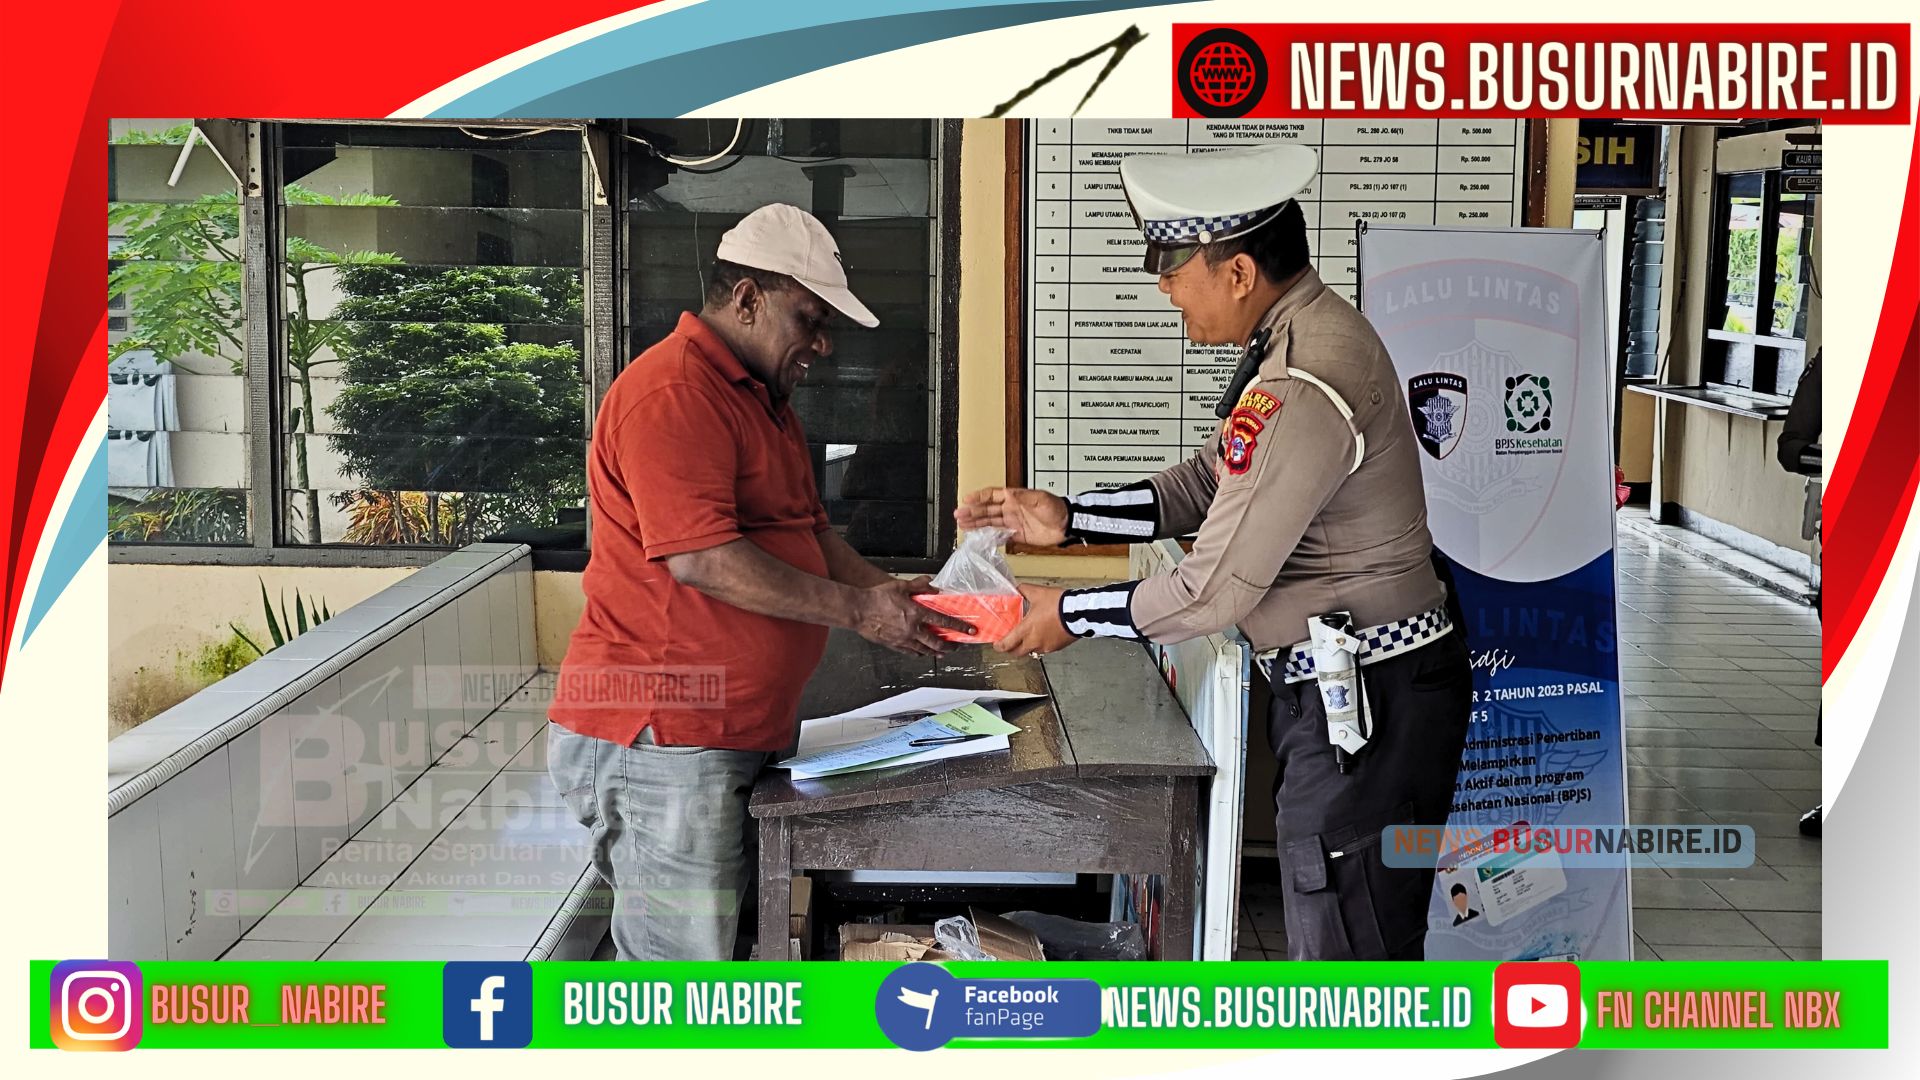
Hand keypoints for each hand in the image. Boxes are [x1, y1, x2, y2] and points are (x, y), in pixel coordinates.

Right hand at [850, 578, 973, 655]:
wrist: (858, 610)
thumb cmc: (877, 597)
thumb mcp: (900, 586)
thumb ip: (919, 585)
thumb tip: (932, 585)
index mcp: (917, 612)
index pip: (944, 621)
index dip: (960, 627)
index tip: (970, 631)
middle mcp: (913, 628)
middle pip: (937, 642)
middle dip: (950, 646)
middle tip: (956, 646)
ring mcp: (903, 639)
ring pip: (925, 650)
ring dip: (936, 652)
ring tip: (942, 652)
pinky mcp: (894, 645)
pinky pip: (911, 652)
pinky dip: (919, 653)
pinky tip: (922, 653)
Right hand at [954, 487, 1069, 546]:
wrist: (1067, 525)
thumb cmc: (1057, 508)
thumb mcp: (1040, 499)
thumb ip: (1024, 497)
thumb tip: (1009, 493)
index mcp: (1015, 498)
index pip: (992, 495)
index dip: (979, 497)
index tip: (967, 499)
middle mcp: (1011, 509)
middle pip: (987, 510)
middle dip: (972, 512)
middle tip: (959, 515)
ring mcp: (1013, 522)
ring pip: (990, 522)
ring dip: (976, 523)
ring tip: (962, 524)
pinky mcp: (1017, 535)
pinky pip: (1000, 535)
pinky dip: (989, 536)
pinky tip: (979, 536)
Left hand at [993, 584, 1077, 655]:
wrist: (1079, 612)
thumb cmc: (1059, 604)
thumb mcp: (1038, 593)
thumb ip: (1024, 590)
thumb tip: (1017, 589)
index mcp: (1026, 630)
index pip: (1007, 644)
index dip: (999, 646)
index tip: (997, 644)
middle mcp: (1034, 641)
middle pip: (1017, 653)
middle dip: (1011, 649)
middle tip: (1009, 643)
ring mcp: (1046, 646)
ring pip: (1031, 651)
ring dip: (1027, 646)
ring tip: (1028, 637)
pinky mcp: (1057, 647)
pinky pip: (1044, 649)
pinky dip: (1041, 644)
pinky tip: (1043, 634)